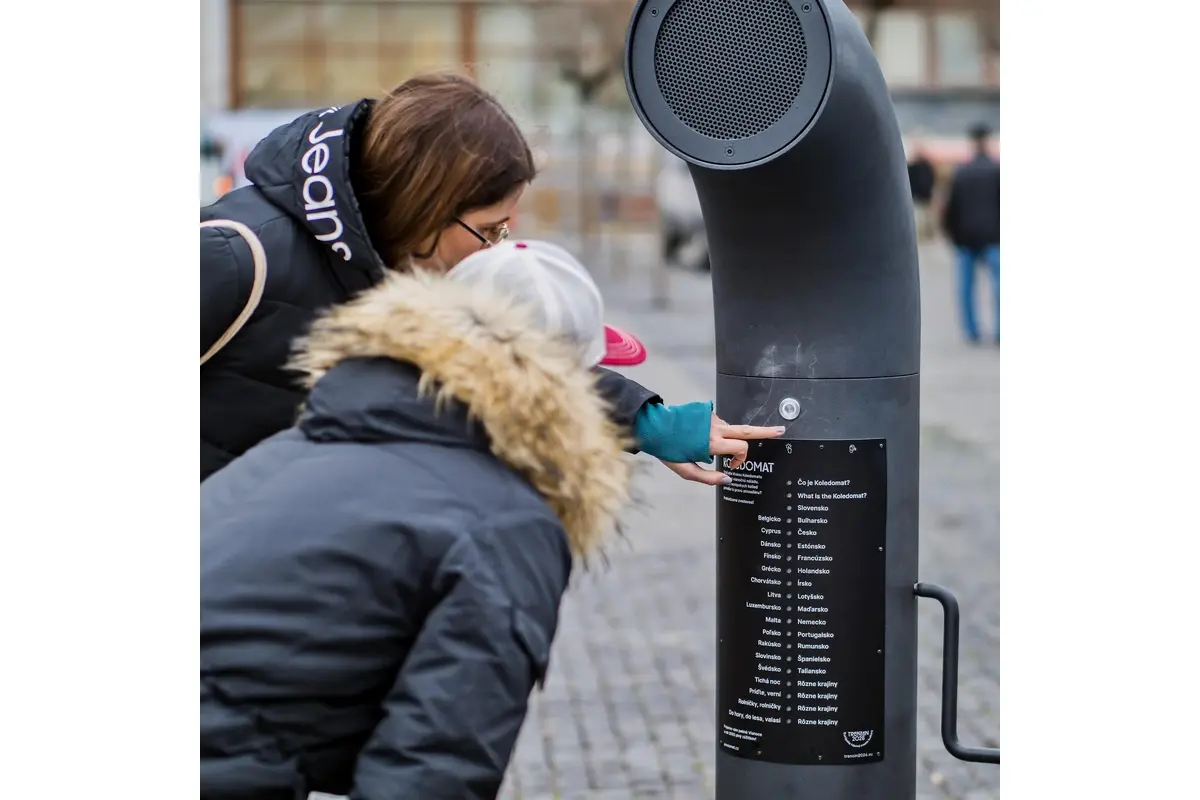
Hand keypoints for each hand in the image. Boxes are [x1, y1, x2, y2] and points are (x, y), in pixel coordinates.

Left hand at [660, 414, 784, 485]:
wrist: (654, 425)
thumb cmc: (668, 449)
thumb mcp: (685, 470)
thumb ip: (708, 477)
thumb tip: (728, 479)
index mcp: (712, 442)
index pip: (740, 448)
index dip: (740, 459)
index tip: (731, 467)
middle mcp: (715, 428)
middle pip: (747, 430)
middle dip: (766, 431)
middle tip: (781, 430)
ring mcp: (712, 418)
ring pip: (730, 430)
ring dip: (727, 440)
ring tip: (703, 446)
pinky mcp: (707, 412)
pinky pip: (719, 424)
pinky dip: (716, 433)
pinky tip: (699, 437)